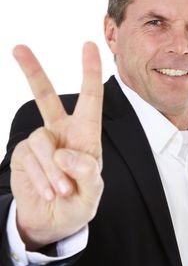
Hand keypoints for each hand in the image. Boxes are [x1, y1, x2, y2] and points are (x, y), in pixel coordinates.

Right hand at [10, 42, 103, 249]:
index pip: (89, 97)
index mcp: (84, 133)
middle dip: (32, 72)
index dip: (89, 71)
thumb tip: (65, 154)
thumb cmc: (78, 201)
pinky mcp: (23, 154)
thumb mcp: (92, 191)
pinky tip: (48, 191)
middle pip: (45, 96)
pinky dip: (41, 176)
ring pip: (41, 139)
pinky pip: (30, 156)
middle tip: (18, 48)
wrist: (54, 220)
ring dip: (52, 168)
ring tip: (61, 190)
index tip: (88, 45)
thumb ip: (87, 172)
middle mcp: (60, 131)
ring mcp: (40, 141)